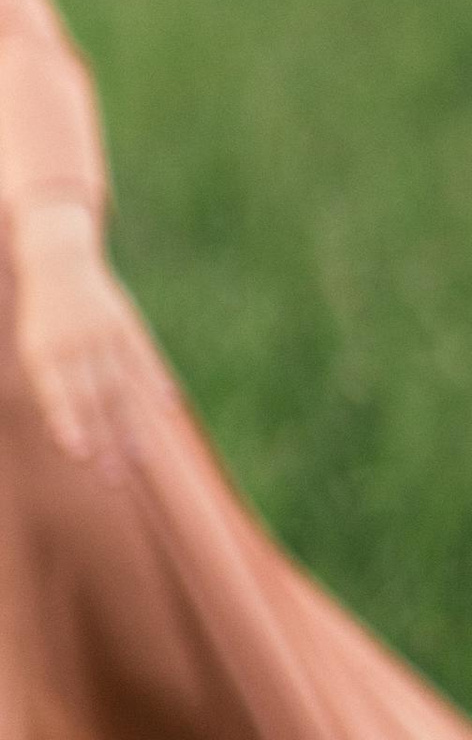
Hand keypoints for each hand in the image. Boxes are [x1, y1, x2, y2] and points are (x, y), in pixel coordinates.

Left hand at [10, 205, 176, 471]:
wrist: (57, 261)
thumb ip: (52, 389)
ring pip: (120, 387)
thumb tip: (67, 437)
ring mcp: (103, 335)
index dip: (70, 425)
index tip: (81, 457)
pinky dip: (155, 384)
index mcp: (44, 352)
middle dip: (105, 442)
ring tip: (140, 458)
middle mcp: (75, 345)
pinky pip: (142, 359)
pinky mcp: (125, 325)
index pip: (60, 396)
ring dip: (131, 425)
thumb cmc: (42, 317)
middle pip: (94, 402)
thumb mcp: (35, 350)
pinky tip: (168, 407)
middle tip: (114, 478)